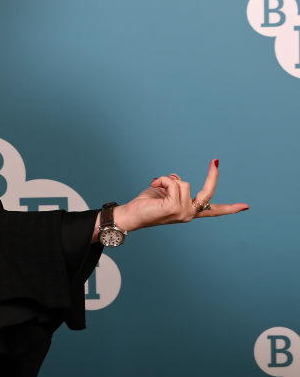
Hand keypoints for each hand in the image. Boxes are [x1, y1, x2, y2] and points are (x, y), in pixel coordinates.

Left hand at [113, 159, 248, 232]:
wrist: (130, 215)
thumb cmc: (145, 203)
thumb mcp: (164, 191)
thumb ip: (175, 186)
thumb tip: (178, 179)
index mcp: (188, 211)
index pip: (213, 211)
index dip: (230, 208)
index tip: (246, 207)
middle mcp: (189, 214)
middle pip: (208, 192)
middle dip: (212, 176)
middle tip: (215, 161)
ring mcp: (183, 212)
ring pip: (183, 183)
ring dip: (167, 181)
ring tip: (156, 188)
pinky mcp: (175, 208)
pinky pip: (173, 183)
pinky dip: (162, 181)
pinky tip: (154, 187)